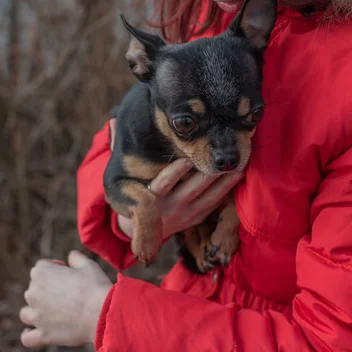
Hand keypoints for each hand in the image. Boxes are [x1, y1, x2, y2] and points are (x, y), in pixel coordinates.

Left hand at [19, 251, 112, 346]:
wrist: (103, 314)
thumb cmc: (96, 287)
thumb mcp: (88, 265)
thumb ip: (76, 258)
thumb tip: (71, 256)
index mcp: (42, 272)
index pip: (41, 267)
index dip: (56, 268)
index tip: (69, 274)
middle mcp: (33, 293)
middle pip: (34, 289)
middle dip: (48, 290)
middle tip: (69, 294)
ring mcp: (36, 315)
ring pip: (26, 313)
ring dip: (36, 311)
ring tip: (53, 313)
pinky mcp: (43, 334)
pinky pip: (27, 338)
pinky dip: (29, 335)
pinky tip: (37, 332)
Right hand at [109, 119, 244, 240]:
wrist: (140, 231)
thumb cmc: (134, 193)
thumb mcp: (123, 175)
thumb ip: (118, 148)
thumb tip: (113, 120)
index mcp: (148, 196)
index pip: (162, 184)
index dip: (175, 173)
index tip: (187, 159)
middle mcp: (167, 208)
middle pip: (191, 189)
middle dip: (209, 172)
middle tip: (224, 155)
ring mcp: (183, 215)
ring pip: (207, 196)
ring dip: (223, 181)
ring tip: (238, 164)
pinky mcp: (194, 219)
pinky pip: (213, 204)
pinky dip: (225, 191)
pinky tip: (238, 176)